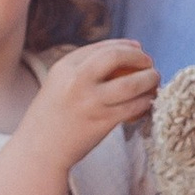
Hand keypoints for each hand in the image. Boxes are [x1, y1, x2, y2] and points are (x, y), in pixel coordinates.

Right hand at [30, 36, 158, 164]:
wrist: (39, 149)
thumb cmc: (53, 116)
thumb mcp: (59, 83)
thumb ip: (84, 67)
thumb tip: (127, 50)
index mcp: (64, 67)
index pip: (101, 47)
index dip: (124, 45)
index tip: (138, 48)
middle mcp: (76, 80)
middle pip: (116, 57)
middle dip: (139, 56)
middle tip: (149, 62)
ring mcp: (90, 101)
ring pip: (131, 83)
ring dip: (150, 79)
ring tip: (155, 80)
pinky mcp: (102, 121)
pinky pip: (133, 107)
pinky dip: (146, 102)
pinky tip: (149, 102)